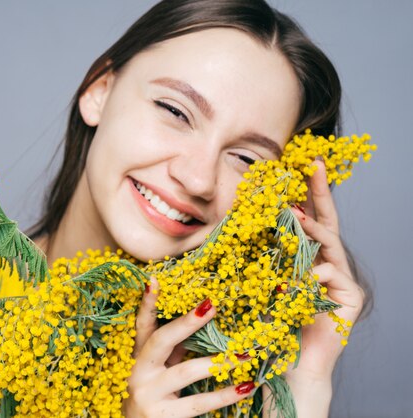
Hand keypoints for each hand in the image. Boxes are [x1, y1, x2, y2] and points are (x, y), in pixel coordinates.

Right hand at [123, 277, 255, 417]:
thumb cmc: (152, 397)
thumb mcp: (157, 371)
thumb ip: (173, 350)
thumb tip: (200, 320)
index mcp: (137, 356)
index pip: (142, 325)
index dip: (147, 304)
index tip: (154, 281)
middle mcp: (139, 372)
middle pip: (161, 340)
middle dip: (186, 323)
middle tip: (211, 307)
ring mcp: (149, 394)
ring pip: (185, 371)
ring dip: (217, 361)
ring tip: (244, 354)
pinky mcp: (163, 416)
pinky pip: (198, 402)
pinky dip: (224, 395)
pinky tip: (245, 387)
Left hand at [277, 159, 364, 416]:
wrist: (287, 363)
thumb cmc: (269, 323)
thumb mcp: (259, 281)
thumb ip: (260, 254)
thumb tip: (238, 221)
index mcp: (308, 257)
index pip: (310, 218)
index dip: (309, 192)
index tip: (304, 164)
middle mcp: (328, 263)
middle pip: (326, 221)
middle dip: (320, 192)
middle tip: (313, 165)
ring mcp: (343, 279)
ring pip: (328, 243)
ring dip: (309, 229)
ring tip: (293, 215)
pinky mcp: (351, 297)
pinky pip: (331, 274)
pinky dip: (312, 272)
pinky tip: (298, 278)